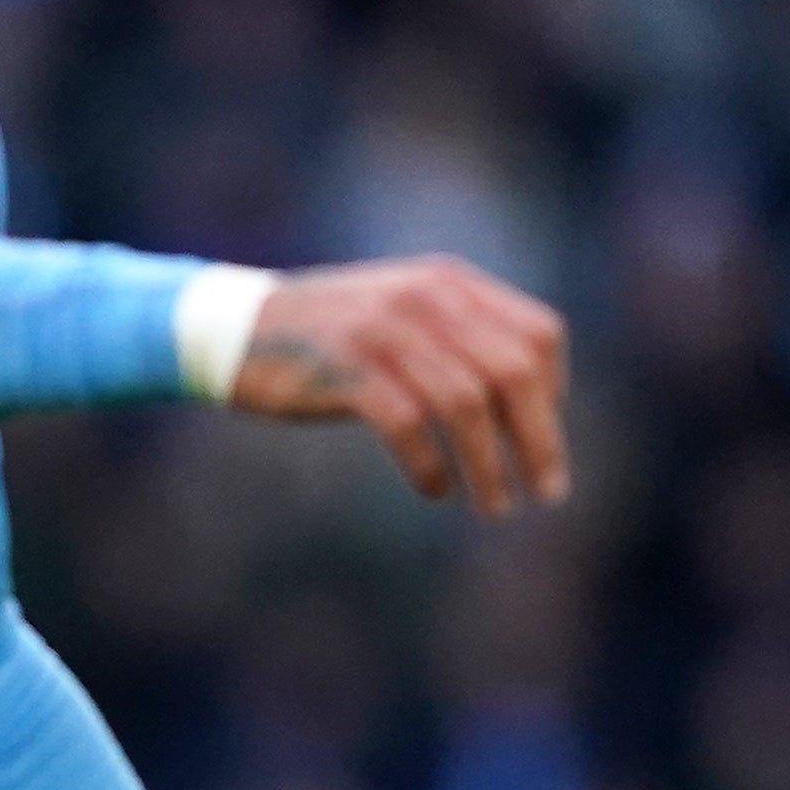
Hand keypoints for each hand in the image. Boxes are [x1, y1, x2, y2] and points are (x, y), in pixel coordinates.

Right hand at [229, 257, 568, 513]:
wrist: (235, 328)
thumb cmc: (328, 336)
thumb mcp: (403, 313)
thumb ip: (459, 336)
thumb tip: (531, 401)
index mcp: (450, 284)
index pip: (539, 334)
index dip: (555, 391)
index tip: (543, 435)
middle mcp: (425, 300)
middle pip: (514, 373)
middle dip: (540, 440)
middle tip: (547, 492)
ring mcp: (384, 333)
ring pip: (467, 405)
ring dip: (491, 465)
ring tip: (496, 505)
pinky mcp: (345, 371)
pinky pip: (409, 426)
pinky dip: (432, 465)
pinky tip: (438, 489)